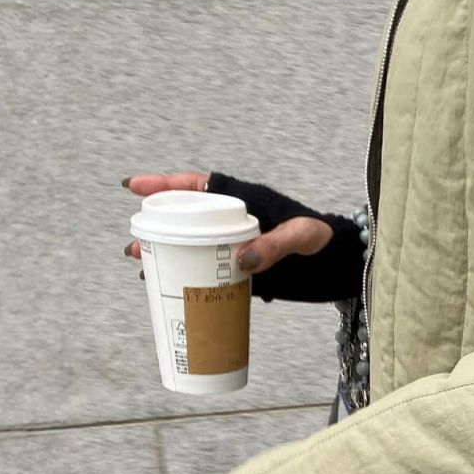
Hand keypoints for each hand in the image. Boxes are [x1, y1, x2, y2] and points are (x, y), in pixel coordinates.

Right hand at [122, 171, 333, 277]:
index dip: (166, 185)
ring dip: (164, 254)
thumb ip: (277, 243)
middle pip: (186, 219)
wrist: (340, 264)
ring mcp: (235, 246)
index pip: (200, 187)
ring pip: (191, 245)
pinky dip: (186, 279)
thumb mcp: (303, 236)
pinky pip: (207, 272)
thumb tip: (243, 261)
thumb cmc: (324, 239)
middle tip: (132, 244)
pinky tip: (165, 289)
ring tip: (139, 264)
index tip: (134, 186)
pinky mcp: (241, 271)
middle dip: (156, 227)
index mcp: (246, 200)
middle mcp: (234, 222)